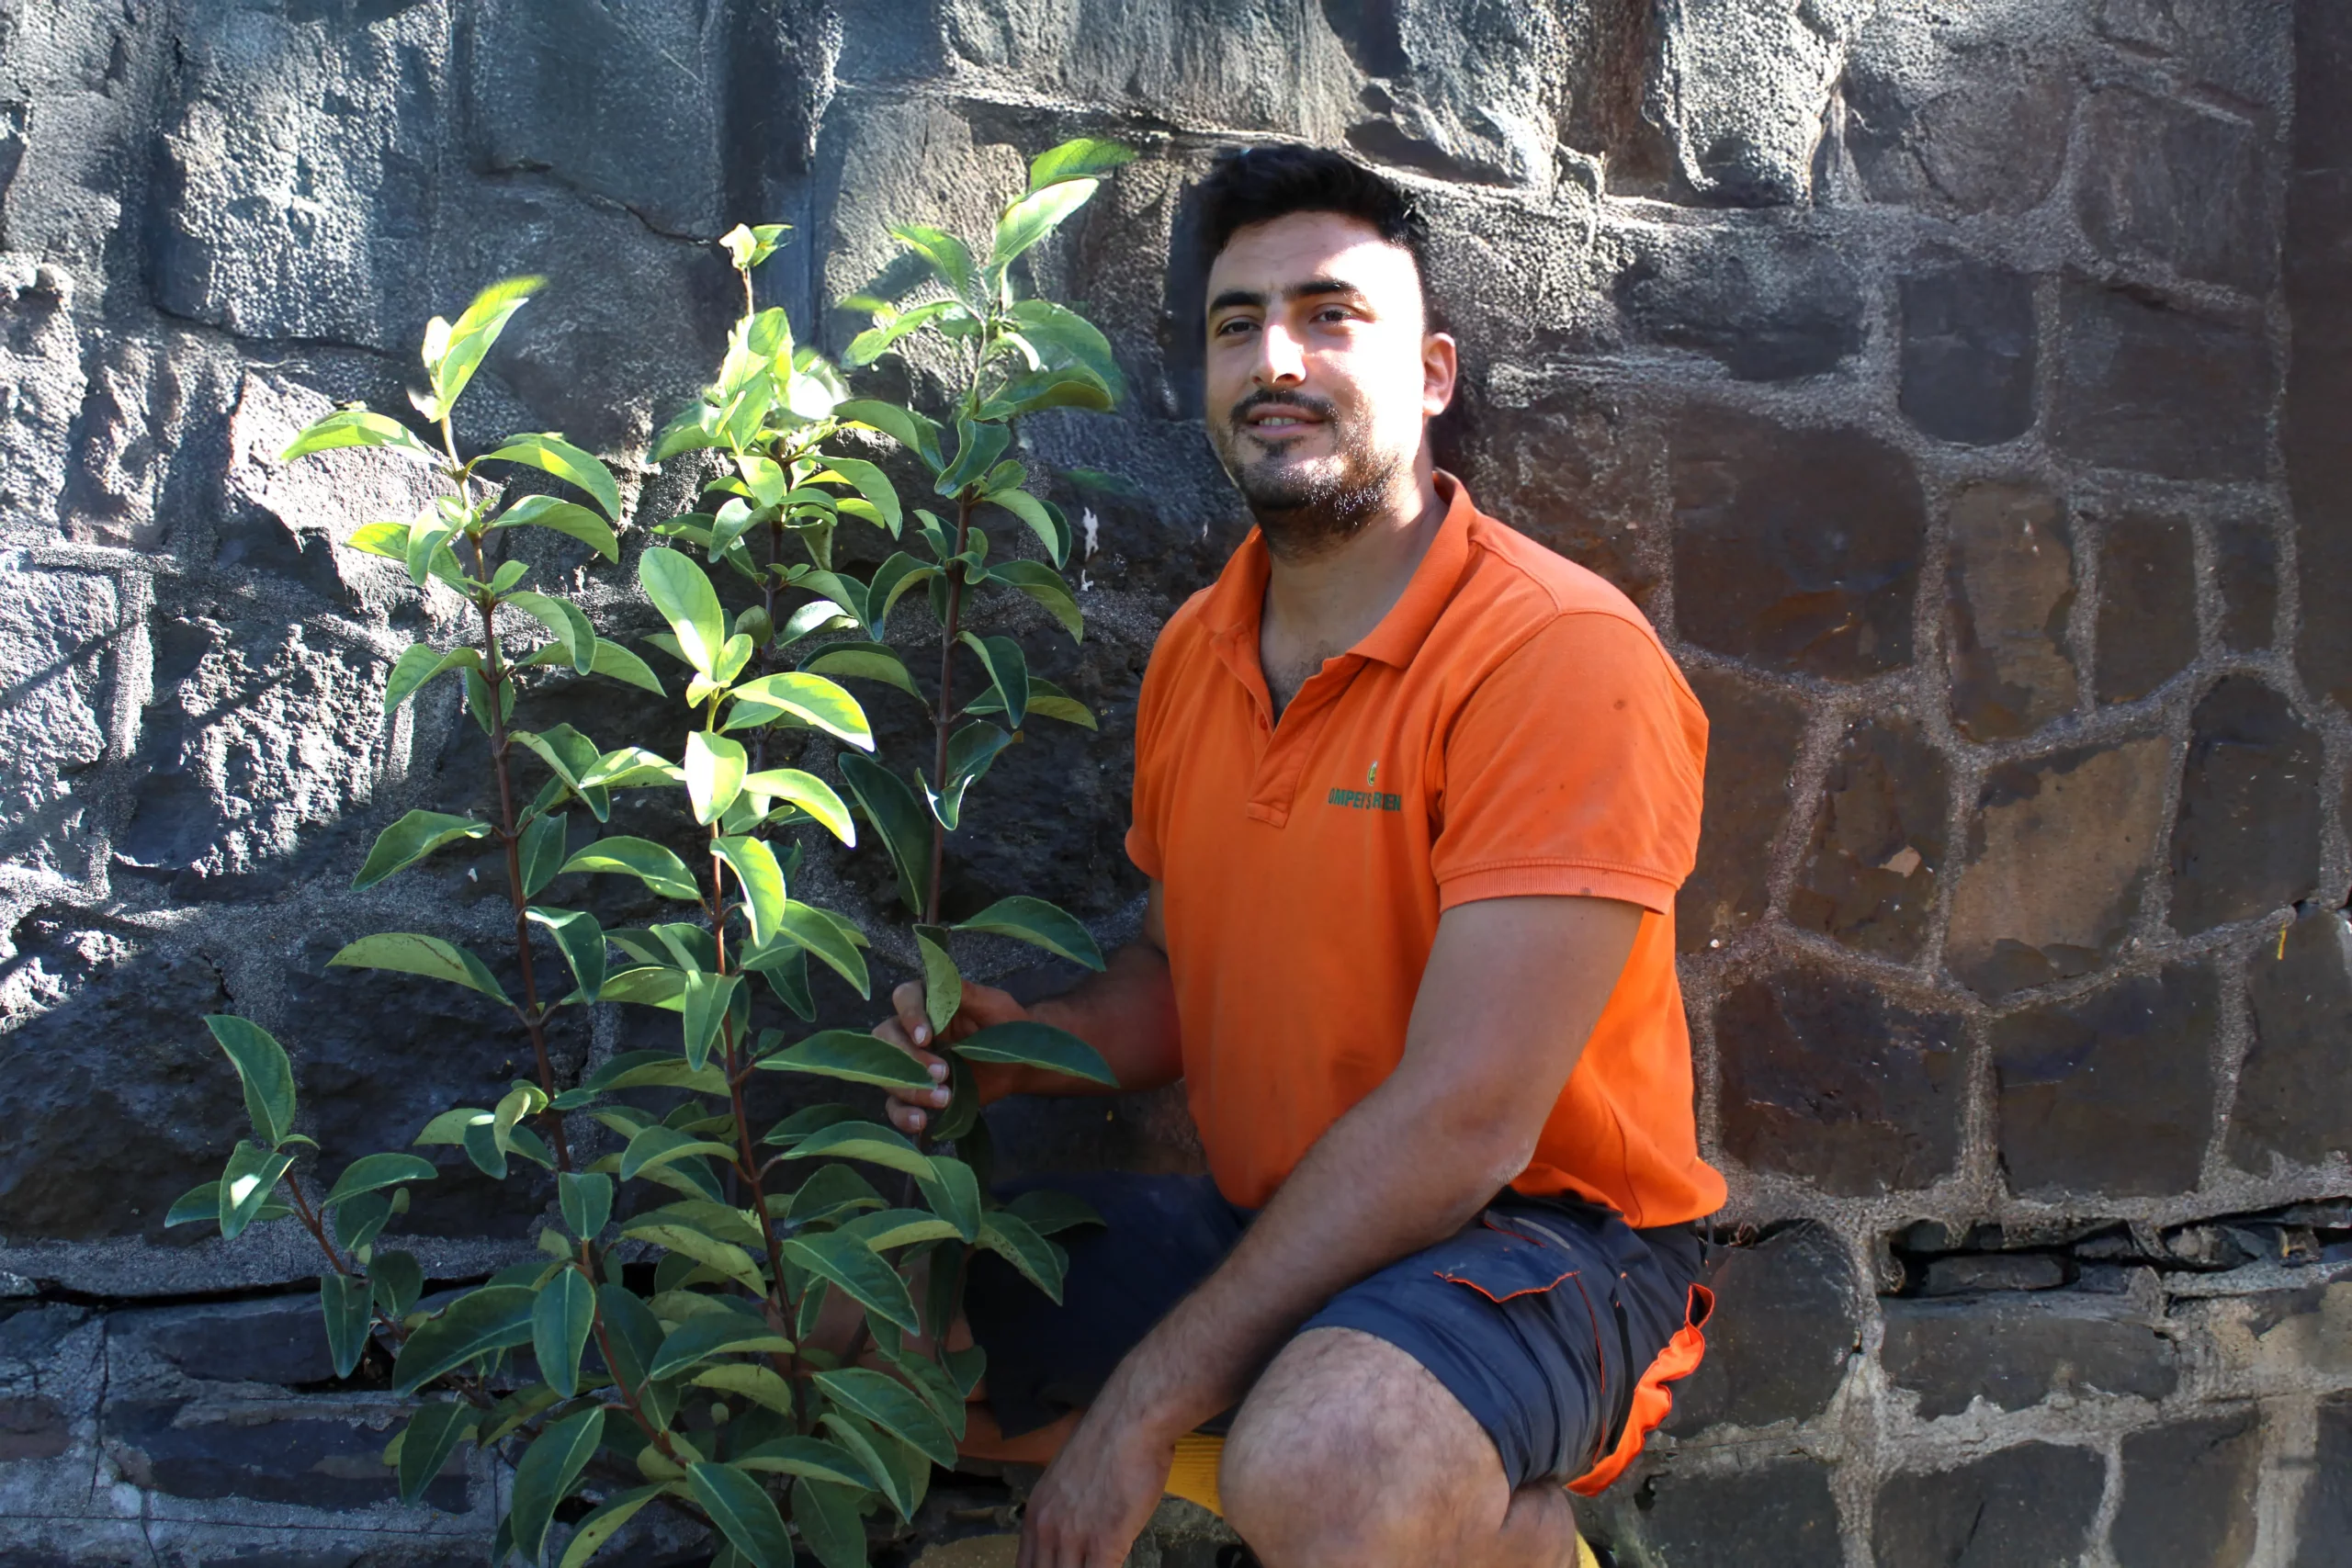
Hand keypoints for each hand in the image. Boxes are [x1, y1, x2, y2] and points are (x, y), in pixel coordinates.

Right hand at [870, 977, 1029, 1136]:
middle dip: (910, 1059)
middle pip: (886, 1038)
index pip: (904, 998)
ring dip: (910, 1088)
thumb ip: (967, 993)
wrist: (1019, 1063)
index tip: (926, 1037)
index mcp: (928, 1001)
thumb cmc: (1007, 1026)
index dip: (909, 1016)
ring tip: (944, 1098)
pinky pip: (894, 1105)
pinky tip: (921, 1120)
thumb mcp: (995, 1005)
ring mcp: (909, 1063)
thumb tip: (942, 980)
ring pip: (886, 1073)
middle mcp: (910, 1030)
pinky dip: (902, 1115)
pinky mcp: (915, 1092)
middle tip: (942, 1073)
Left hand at [1018, 1393, 1177, 1567]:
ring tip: (1098, 1564)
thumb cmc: (1108, 1442)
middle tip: (1081, 1566)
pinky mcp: (1104, 1542)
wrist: (1129, 1421)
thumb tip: (1075, 1531)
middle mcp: (1046, 1529)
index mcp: (1035, 1514)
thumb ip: (1064, 1511)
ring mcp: (1073, 1537)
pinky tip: (1118, 1564)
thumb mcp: (1068, 1480)